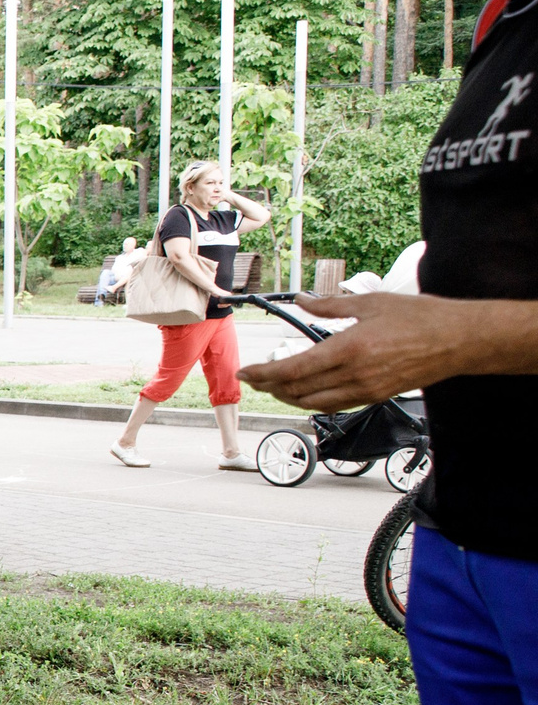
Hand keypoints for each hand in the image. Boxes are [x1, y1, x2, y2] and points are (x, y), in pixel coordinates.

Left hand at [240, 292, 477, 410]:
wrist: (460, 340)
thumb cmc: (420, 316)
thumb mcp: (371, 303)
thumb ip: (330, 304)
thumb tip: (301, 299)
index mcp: (349, 349)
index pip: (293, 369)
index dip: (264, 374)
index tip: (245, 373)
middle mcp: (354, 375)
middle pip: (298, 389)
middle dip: (269, 386)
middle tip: (252, 380)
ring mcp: (366, 390)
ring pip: (314, 403)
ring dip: (288, 397)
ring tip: (272, 388)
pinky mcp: (377, 396)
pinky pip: (335, 405)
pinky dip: (313, 401)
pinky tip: (304, 393)